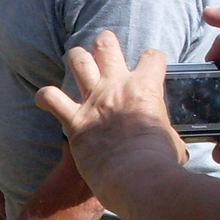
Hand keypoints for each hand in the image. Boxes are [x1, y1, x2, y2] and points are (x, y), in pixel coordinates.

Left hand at [34, 31, 185, 203]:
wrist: (136, 176)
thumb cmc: (159, 160)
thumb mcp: (173, 138)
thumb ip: (166, 130)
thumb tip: (171, 143)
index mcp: (146, 88)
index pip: (152, 56)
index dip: (152, 60)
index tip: (150, 69)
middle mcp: (117, 87)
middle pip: (106, 45)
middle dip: (105, 43)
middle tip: (105, 50)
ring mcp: (93, 102)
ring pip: (78, 61)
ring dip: (77, 59)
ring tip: (78, 63)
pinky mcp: (74, 121)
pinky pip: (51, 98)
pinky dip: (45, 97)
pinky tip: (45, 99)